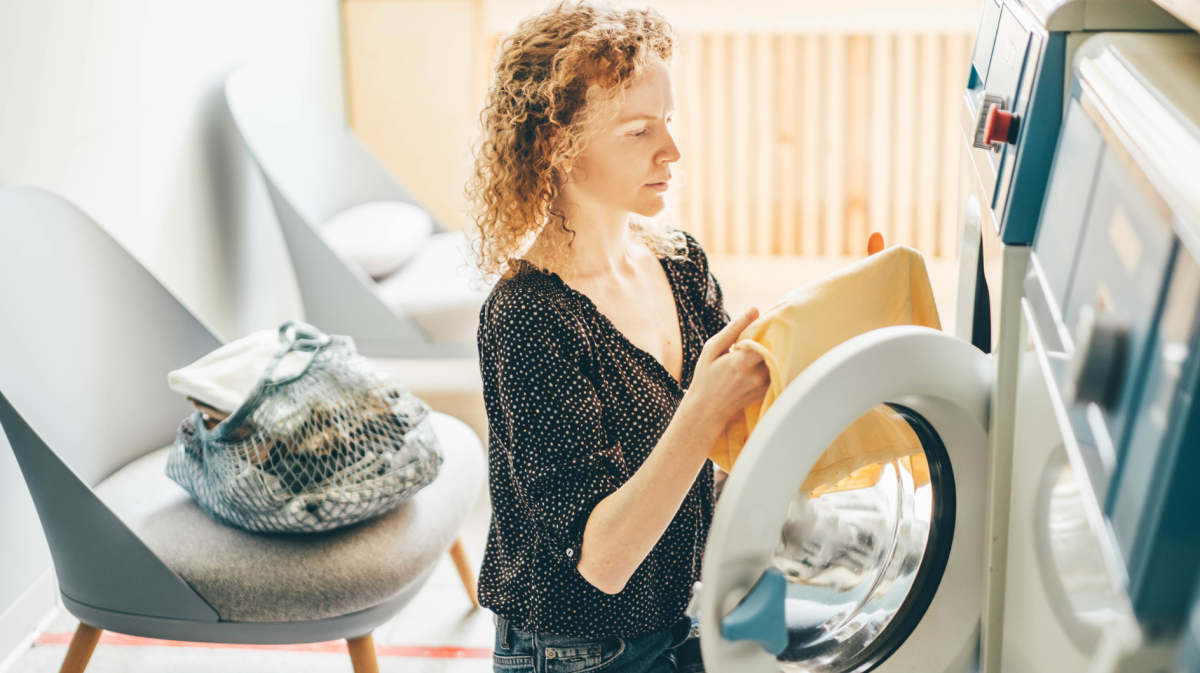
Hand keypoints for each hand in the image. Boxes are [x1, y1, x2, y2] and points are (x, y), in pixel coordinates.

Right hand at [685, 307, 769, 425]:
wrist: (707, 409)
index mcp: (741, 362)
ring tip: (761, 347)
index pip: (768, 338)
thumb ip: (734, 329)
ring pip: (779, 360)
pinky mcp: (767, 392)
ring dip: (774, 351)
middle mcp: (756, 375)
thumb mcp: (712, 349)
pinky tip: (763, 361)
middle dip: (773, 339)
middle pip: (776, 349)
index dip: (769, 328)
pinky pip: (778, 372)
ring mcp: (763, 386)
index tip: (767, 322)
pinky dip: (775, 364)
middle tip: (768, 331)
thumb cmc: (706, 376)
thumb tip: (754, 309)